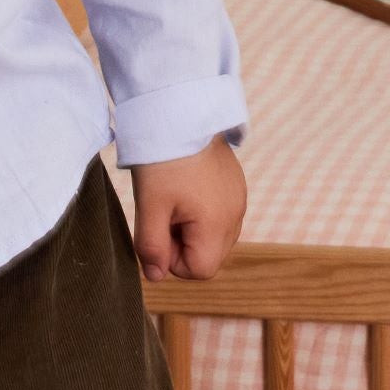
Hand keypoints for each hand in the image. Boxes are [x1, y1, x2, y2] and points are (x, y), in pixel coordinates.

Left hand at [130, 139, 245, 282]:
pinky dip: (201, 212)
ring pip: (215, 237)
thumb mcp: (150, 207)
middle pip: (210, 256)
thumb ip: (152, 247)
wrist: (181, 112)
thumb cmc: (163, 161)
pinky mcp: (236, 186)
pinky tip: (186, 188)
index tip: (158, 232)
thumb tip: (155, 277)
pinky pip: (221, 216)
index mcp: (218, 224)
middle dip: (183, 246)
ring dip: (191, 229)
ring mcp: (239, 200)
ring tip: (174, 200)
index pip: (200, 271)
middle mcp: (236, 216)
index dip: (173, 261)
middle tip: (163, 215)